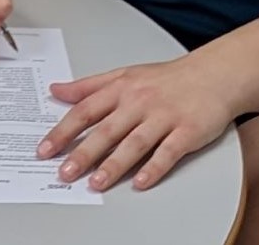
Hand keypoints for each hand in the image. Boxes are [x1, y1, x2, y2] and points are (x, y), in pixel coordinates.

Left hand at [37, 56, 234, 190]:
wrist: (213, 75)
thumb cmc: (165, 79)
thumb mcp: (123, 75)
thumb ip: (88, 86)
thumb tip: (55, 91)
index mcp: (120, 89)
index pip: (85, 111)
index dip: (63, 131)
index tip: (46, 149)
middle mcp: (139, 102)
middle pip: (106, 130)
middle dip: (83, 153)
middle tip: (64, 172)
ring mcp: (163, 117)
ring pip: (135, 143)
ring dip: (114, 165)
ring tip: (96, 183)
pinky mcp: (187, 131)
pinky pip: (168, 152)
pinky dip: (154, 168)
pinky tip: (140, 182)